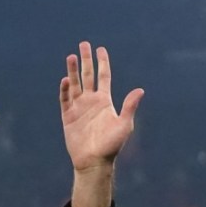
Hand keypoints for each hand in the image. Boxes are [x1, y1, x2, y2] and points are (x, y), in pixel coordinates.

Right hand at [59, 42, 143, 172]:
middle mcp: (91, 102)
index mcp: (105, 102)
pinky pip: (65, 100)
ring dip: (73, 71)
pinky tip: (66, 80)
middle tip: (84, 44)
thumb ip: (129, 106)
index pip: (104, 77)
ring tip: (72, 56)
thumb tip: (141, 90)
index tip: (101, 49)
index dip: (102, 63)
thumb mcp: (124, 125)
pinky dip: (65, 90)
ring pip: (75, 84)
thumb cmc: (111, 146)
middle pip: (88, 76)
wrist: (94, 163)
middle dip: (86, 60)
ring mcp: (79, 109)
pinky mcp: (68, 117)